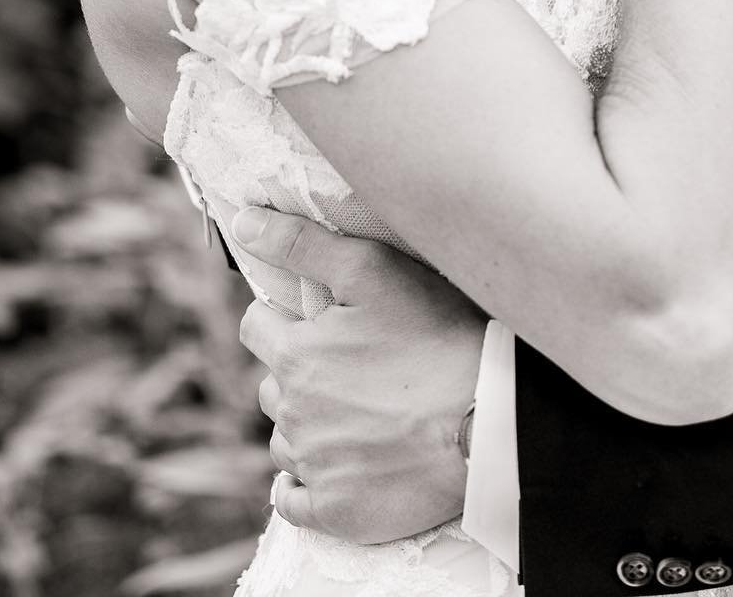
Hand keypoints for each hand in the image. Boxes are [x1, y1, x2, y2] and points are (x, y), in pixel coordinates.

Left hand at [233, 208, 486, 543]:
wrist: (487, 420)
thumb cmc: (437, 336)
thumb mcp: (372, 270)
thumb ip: (303, 245)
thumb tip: (244, 222)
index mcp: (296, 356)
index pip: (256, 327)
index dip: (282, 316)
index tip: (316, 317)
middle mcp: (294, 415)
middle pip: (271, 386)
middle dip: (296, 370)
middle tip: (346, 363)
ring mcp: (315, 467)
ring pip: (284, 441)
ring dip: (304, 424)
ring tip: (352, 411)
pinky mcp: (339, 511)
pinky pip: (294, 500)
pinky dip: (303, 483)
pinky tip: (328, 465)